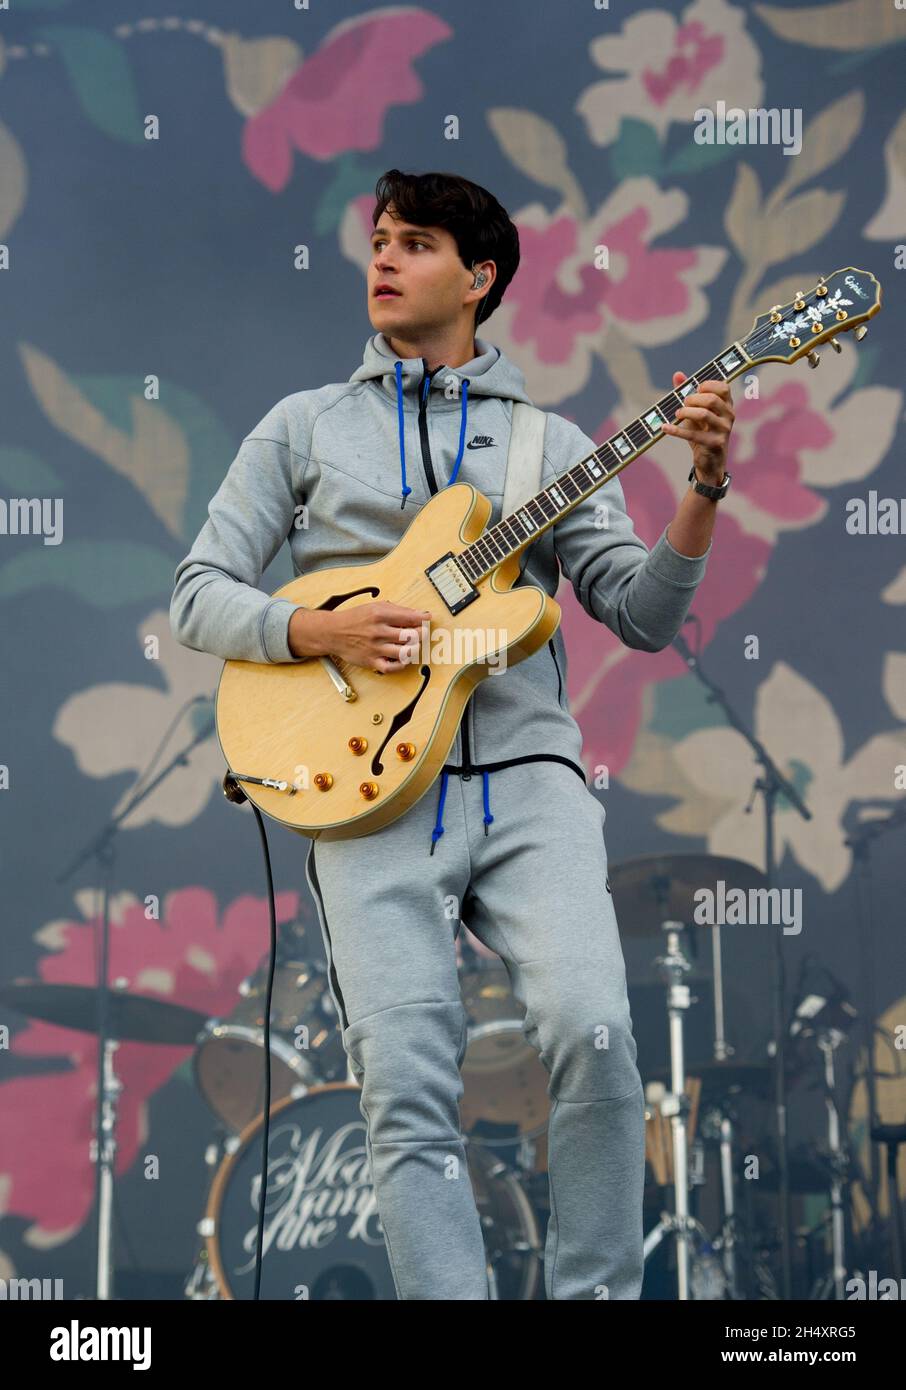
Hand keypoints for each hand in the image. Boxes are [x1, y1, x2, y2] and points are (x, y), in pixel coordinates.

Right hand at [294, 601, 431, 671]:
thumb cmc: (355, 619)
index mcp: (379, 615)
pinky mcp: (371, 661)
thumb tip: (418, 613)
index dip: (423, 618)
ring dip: (414, 649)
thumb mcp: (374, 607)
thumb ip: (396, 610)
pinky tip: (403, 658)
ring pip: (404, 652)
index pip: (409, 617)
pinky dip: (401, 664)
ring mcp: (375, 648)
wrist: (333, 632)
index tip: (428, 618)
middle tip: (422, 633)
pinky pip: (392, 667)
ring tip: (413, 645)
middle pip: (410, 635)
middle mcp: (378, 632)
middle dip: (421, 634)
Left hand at [661, 371, 734, 481]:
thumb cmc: (703, 432)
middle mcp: (729, 416)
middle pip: (711, 399)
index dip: (707, 385)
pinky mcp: (715, 444)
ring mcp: (724, 430)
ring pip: (704, 414)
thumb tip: (677, 374)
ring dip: (686, 412)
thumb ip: (688, 393)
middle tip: (683, 404)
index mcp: (727, 405)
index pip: (723, 387)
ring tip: (677, 414)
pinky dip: (676, 431)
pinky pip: (693, 435)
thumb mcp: (696, 412)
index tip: (695, 390)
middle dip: (693, 399)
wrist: (710, 461)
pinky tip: (664, 428)